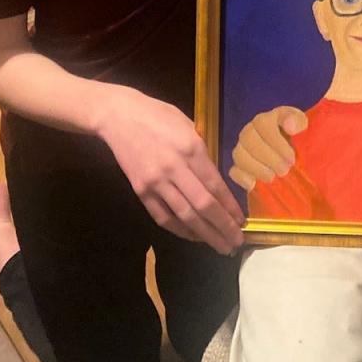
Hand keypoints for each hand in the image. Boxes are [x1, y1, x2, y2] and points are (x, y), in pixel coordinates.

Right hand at [99, 86, 244, 251]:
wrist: (119, 117)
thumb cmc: (158, 116)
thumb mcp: (188, 126)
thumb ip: (202, 153)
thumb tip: (217, 181)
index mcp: (190, 149)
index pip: (215, 185)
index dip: (230, 207)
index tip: (241, 221)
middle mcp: (174, 168)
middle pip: (202, 206)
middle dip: (222, 227)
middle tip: (236, 243)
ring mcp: (155, 182)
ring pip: (184, 216)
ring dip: (205, 234)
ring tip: (220, 245)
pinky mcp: (140, 191)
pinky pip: (163, 217)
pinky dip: (180, 230)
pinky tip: (194, 236)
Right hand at [229, 106, 307, 191]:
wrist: (292, 153)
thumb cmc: (297, 138)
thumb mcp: (303, 126)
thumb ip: (299, 122)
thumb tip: (290, 126)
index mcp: (266, 119)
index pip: (263, 124)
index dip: (276, 142)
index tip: (291, 157)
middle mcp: (250, 131)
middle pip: (249, 140)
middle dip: (268, 157)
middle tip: (284, 170)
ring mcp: (242, 148)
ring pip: (239, 155)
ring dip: (256, 168)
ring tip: (272, 177)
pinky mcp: (239, 166)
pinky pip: (233, 171)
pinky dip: (242, 178)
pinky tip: (254, 184)